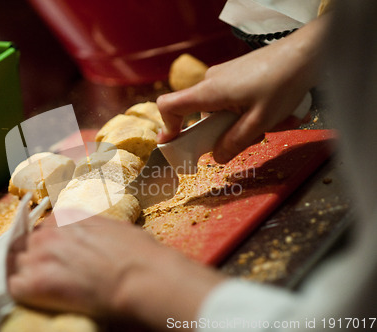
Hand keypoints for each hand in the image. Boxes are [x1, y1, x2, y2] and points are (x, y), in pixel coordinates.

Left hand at [7, 210, 224, 329]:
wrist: (141, 276)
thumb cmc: (139, 253)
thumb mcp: (115, 227)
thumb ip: (93, 228)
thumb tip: (94, 238)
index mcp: (67, 217)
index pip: (43, 229)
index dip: (48, 246)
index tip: (56, 257)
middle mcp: (48, 232)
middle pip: (27, 246)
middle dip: (36, 260)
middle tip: (52, 276)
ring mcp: (40, 255)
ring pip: (18, 266)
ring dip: (28, 277)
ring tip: (45, 290)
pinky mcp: (35, 282)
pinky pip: (14, 287)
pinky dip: (22, 294)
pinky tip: (37, 299)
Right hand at [157, 16, 328, 163]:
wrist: (305, 52)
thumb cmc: (283, 82)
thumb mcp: (260, 121)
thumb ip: (235, 142)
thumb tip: (217, 157)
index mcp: (209, 91)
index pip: (169, 106)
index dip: (167, 127)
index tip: (175, 143)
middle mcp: (211, 81)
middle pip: (202, 116)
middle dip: (224, 132)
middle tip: (252, 138)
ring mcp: (223, 77)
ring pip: (221, 110)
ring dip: (242, 123)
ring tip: (272, 123)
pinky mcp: (236, 75)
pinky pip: (232, 100)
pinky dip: (248, 111)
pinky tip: (273, 113)